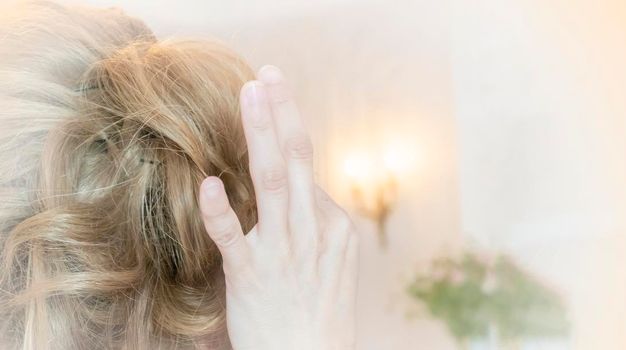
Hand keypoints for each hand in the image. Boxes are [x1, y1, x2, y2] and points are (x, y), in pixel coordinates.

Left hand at [197, 66, 357, 348]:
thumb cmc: (317, 313)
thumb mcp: (330, 261)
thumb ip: (313, 221)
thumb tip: (298, 187)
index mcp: (334, 226)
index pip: (307, 168)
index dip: (287, 126)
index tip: (273, 91)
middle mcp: (314, 232)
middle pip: (298, 161)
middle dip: (282, 113)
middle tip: (268, 75)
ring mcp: (285, 253)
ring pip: (275, 183)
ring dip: (261, 134)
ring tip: (250, 96)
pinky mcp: (254, 277)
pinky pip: (236, 238)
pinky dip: (221, 211)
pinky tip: (210, 184)